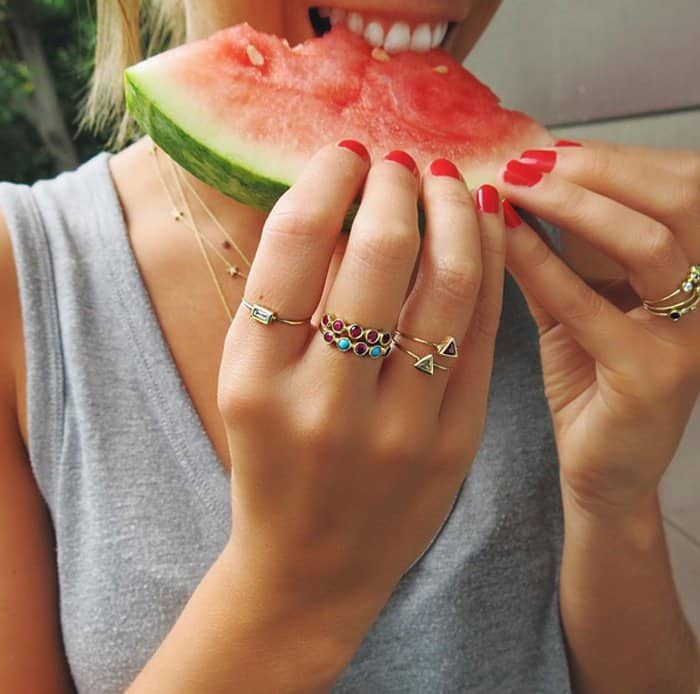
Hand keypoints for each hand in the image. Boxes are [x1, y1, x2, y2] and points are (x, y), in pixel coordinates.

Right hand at [216, 142, 505, 649]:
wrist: (310, 567)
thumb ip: (284, 296)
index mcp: (255, 377)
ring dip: (456, 213)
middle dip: (398, 184)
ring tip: (450, 182)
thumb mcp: (249, 381)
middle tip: (402, 162)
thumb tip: (342, 199)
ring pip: (448, 285)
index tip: (348, 152)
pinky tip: (485, 230)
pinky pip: (481, 333)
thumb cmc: (272, 465)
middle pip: (380, 252)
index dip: (330, 177)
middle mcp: (325, 401)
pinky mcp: (453, 444)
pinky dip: (488, 266)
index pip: (297, 241)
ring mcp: (398, 427)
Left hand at [499, 140, 699, 511]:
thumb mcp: (578, 304)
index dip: (613, 158)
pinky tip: (504, 238)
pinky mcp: (654, 376)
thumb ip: (557, 254)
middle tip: (528, 160)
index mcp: (696, 269)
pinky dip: (543, 265)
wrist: (606, 469)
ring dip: (577, 204)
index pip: (675, 186)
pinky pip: (592, 306)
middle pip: (679, 199)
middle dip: (599, 169)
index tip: (546, 148)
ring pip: (650, 244)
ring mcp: (690, 338)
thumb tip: (516, 192)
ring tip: (516, 186)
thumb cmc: (592, 381)